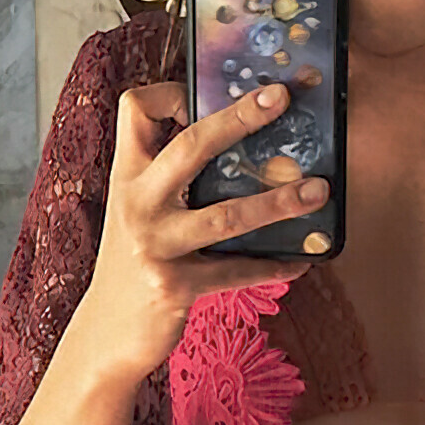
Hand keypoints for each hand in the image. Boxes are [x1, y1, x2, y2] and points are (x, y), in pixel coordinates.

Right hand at [83, 80, 329, 382]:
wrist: (104, 333)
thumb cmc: (132, 263)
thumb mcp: (138, 212)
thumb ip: (170, 180)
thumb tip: (241, 150)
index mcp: (128, 175)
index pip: (136, 110)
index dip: (171, 92)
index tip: (206, 94)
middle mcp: (137, 202)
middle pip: (190, 146)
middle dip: (238, 118)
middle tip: (281, 97)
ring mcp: (155, 245)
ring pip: (226, 215)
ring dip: (279, 202)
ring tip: (319, 191)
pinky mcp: (175, 286)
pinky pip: (237, 271)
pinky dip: (274, 265)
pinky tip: (302, 260)